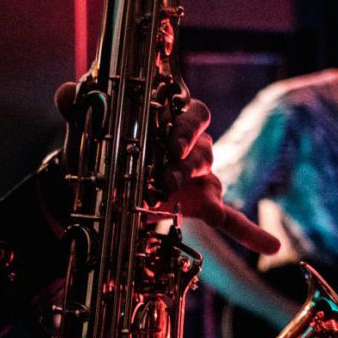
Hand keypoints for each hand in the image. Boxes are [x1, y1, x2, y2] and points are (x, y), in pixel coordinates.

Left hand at [55, 83, 279, 255]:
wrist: (103, 182)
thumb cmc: (106, 147)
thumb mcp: (90, 128)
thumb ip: (80, 107)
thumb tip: (67, 92)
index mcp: (174, 121)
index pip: (196, 115)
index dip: (187, 127)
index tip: (171, 142)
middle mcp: (193, 147)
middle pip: (204, 149)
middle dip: (185, 161)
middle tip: (163, 175)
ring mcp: (199, 178)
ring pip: (209, 177)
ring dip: (188, 186)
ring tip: (162, 197)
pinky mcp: (200, 205)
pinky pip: (230, 218)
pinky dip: (249, 231)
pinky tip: (270, 245)